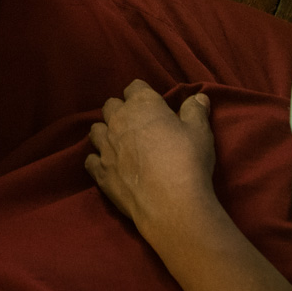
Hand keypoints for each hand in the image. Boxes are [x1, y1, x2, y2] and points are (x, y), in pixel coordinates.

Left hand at [86, 81, 217, 235]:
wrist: (171, 203)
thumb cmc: (188, 161)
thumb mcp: (200, 132)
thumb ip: (195, 111)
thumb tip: (199, 96)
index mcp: (142, 105)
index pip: (135, 87)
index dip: (144, 95)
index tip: (154, 106)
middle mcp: (118, 120)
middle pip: (111, 105)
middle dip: (122, 111)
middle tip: (138, 125)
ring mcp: (105, 146)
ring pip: (96, 129)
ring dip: (106, 133)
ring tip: (120, 144)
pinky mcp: (100, 172)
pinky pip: (90, 160)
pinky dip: (98, 161)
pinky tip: (110, 167)